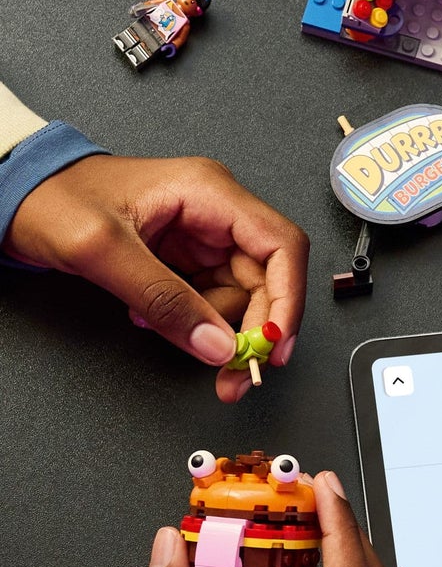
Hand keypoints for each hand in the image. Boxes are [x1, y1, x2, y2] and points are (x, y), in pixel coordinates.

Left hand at [5, 154, 307, 403]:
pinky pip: (211, 302)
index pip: (281, 247)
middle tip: (233, 373)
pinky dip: (194, 323)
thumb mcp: (103, 250)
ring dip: (215, 331)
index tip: (274, 345)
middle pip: (266, 281)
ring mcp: (203, 236)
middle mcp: (215, 212)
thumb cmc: (50, 198)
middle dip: (252, 331)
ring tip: (168, 333)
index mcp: (209, 192)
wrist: (13, 194)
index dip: (289, 300)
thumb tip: (218, 345)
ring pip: (242, 299)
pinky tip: (158, 321)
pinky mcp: (187, 258)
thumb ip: (164, 299)